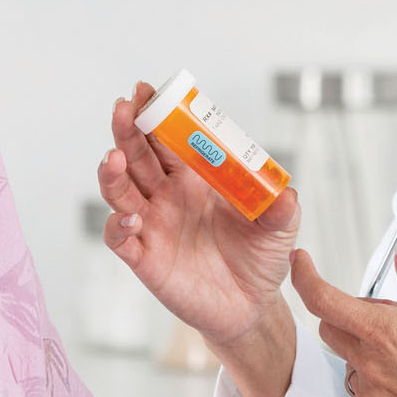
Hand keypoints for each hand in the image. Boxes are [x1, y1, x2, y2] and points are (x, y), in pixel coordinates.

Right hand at [98, 82, 299, 351]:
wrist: (252, 306)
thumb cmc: (260, 257)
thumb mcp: (280, 227)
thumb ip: (280, 207)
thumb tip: (285, 193)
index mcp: (194, 178)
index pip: (166, 138)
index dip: (154, 114)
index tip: (147, 90)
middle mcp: (166, 197)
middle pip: (136, 156)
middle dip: (127, 130)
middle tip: (125, 107)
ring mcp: (153, 226)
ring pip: (119, 193)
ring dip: (112, 173)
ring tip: (114, 157)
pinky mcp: (146, 260)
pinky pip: (119, 239)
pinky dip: (117, 227)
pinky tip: (129, 219)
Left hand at [294, 245, 396, 396]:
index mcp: (386, 334)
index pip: (324, 301)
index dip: (305, 277)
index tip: (301, 264)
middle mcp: (371, 368)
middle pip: (330, 330)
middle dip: (349, 315)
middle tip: (391, 316)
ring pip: (351, 365)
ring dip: (367, 353)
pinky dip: (382, 386)